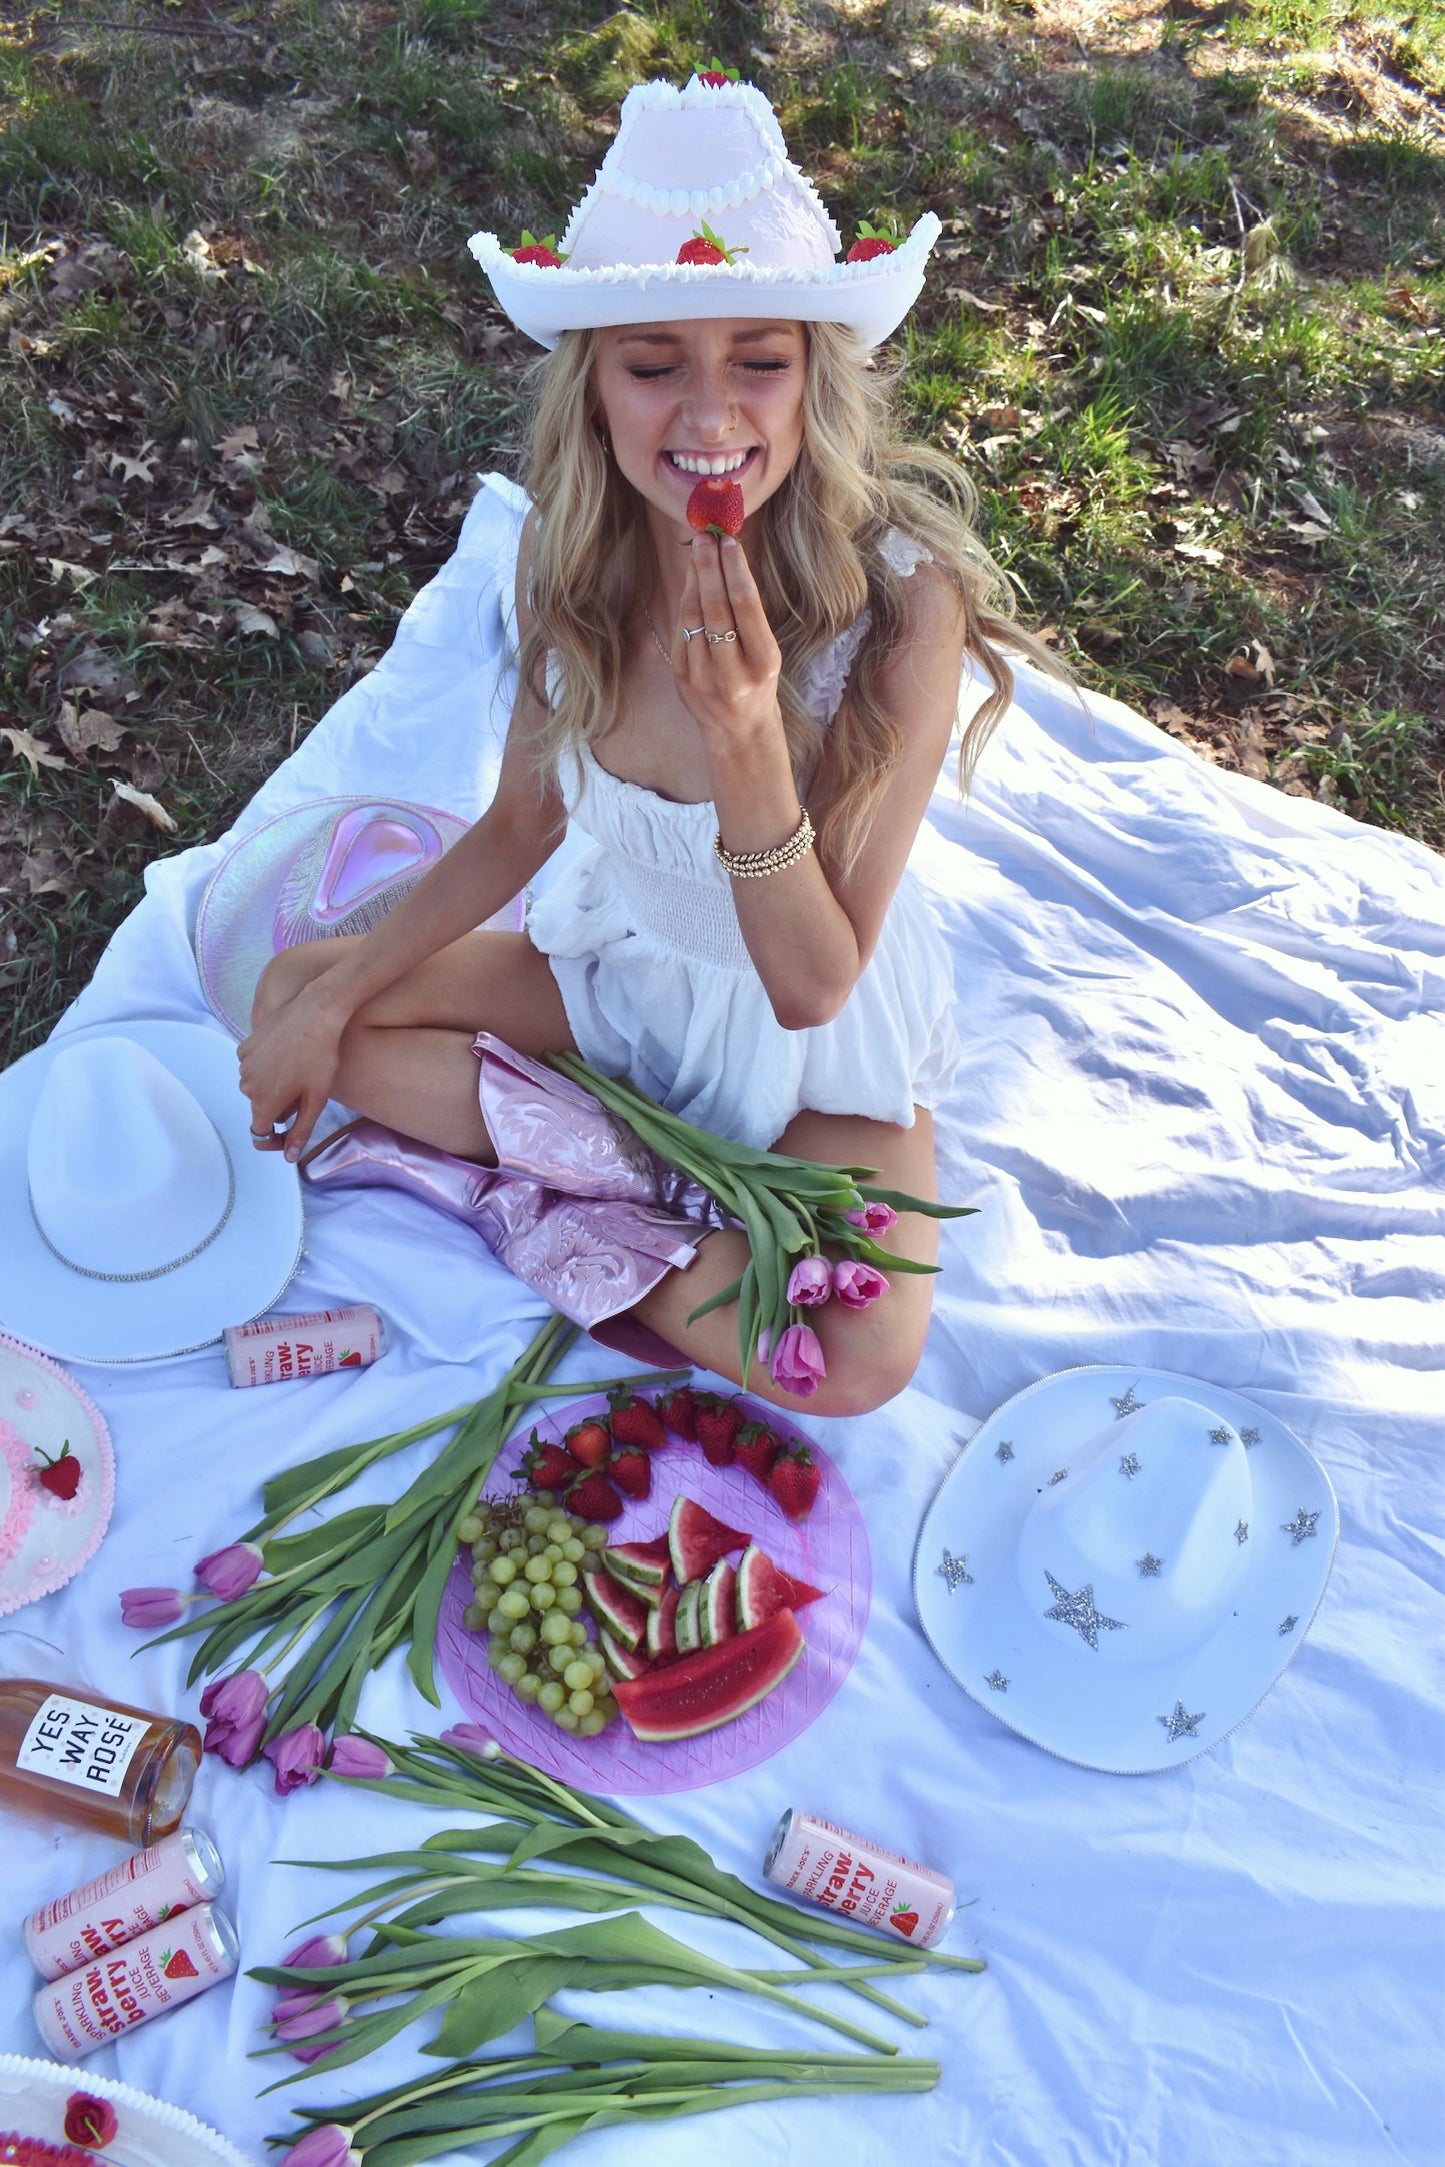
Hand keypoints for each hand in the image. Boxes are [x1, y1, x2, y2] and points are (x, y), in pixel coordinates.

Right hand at [236, 977, 346, 1163]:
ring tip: (298, 1072)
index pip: (260, 1134)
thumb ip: (300, 1131)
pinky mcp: (245, 1046)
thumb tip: (288, 1156)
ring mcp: (244, 1064)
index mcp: (263, 1103)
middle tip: (305, 1093)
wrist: (315, 1014)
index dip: (275, 1140)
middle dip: (279, 1108)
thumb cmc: (320, 1058)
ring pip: (256, 1087)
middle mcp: (247, 1085)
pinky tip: (287, 1056)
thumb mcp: (315, 1100)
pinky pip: (253, 1066)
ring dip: (272, 1087)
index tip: (290, 1135)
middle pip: (260, 1109)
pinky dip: (266, 1067)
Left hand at [672, 533, 782, 746]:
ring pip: (694, 616)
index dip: (735, 570)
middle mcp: (733, 672)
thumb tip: (729, 560)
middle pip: (716, 608)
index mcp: (763, 663)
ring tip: (697, 551)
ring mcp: (703, 677)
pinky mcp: (682, 677)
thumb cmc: (758, 681)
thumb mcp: (766, 651)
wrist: (739, 730)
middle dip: (709, 567)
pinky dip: (687, 600)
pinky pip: (683, 629)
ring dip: (695, 579)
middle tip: (705, 536)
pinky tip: (692, 581)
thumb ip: (748, 613)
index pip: (746, 607)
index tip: (729, 541)